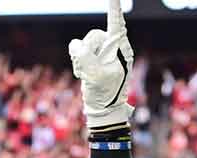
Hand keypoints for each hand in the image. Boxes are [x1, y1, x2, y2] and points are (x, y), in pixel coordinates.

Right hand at [68, 0, 133, 130]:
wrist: (102, 108)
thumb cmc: (105, 94)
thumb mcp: (96, 76)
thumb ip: (86, 58)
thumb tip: (75, 45)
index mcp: (121, 49)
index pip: (116, 23)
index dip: (114, 7)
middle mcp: (113, 47)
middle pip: (93, 35)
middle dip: (87, 52)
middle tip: (88, 71)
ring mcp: (102, 52)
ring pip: (84, 43)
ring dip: (80, 60)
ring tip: (85, 75)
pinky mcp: (93, 57)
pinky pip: (78, 51)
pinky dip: (77, 63)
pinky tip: (82, 74)